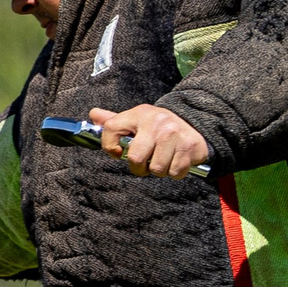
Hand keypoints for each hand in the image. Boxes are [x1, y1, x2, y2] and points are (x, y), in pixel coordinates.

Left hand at [89, 104, 211, 178]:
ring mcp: (173, 134)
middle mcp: (156, 122)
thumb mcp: (137, 120)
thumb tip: (93, 114)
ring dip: (159, 171)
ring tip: (162, 160)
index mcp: (139, 113)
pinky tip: (175, 161)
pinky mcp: (188, 147)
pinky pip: (174, 173)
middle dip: (138, 168)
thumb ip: (115, 121)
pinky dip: (174, 172)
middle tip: (145, 164)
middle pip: (135, 158)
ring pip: (156, 169)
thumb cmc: (158, 127)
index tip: (119, 152)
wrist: (194, 124)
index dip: (110, 147)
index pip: (111, 129)